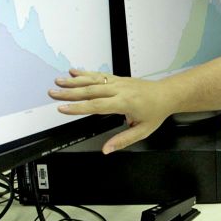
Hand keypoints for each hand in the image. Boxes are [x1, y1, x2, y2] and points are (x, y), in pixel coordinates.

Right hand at [48, 69, 170, 153]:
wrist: (167, 94)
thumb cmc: (155, 112)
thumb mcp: (142, 131)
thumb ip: (123, 141)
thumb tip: (106, 150)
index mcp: (124, 103)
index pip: (97, 106)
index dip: (78, 107)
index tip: (63, 108)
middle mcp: (119, 90)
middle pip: (90, 90)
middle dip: (70, 92)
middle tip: (53, 93)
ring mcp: (118, 82)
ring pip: (93, 80)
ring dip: (74, 80)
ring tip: (58, 81)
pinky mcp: (118, 78)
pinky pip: (99, 75)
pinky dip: (86, 73)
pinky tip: (74, 71)